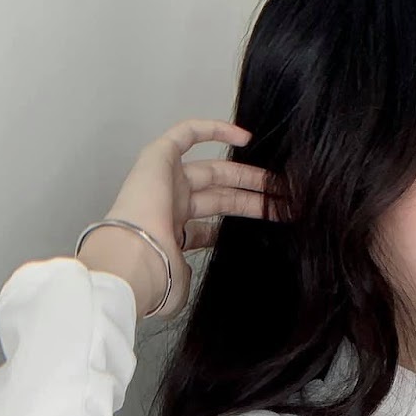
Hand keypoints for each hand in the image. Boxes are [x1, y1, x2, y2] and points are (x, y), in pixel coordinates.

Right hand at [98, 118, 273, 318]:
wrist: (135, 257)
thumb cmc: (154, 273)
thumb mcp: (179, 285)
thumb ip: (186, 277)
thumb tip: (186, 274)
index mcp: (171, 236)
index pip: (206, 228)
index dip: (234, 225)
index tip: (264, 224)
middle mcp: (168, 206)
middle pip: (219, 197)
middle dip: (250, 198)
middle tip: (280, 200)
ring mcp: (163, 181)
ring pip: (213, 171)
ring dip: (245, 174)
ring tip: (276, 181)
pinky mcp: (158, 157)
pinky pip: (187, 133)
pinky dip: (214, 130)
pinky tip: (246, 137)